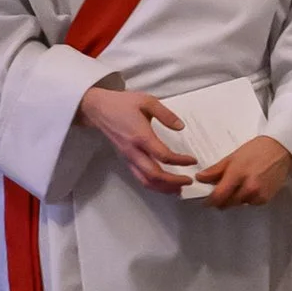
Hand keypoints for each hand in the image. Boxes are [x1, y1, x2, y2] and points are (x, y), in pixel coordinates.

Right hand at [77, 83, 192, 188]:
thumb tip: (181, 127)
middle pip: (154, 174)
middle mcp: (133, 150)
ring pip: (145, 180)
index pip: (163, 155)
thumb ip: (166, 114)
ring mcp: (128, 157)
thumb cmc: (123, 104)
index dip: (180, 161)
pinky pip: (139, 177)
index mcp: (141, 136)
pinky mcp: (125, 160)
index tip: (192, 160)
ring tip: (179, 189)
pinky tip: (163, 185)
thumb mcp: (147, 101)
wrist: (98, 109)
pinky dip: (153, 185)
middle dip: (173, 181)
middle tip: (188, 181)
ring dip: (163, 188)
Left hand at [192, 133, 291, 208]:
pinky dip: (247, 198)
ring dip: (235, 199)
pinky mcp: (266, 198)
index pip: (219, 196)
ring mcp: (258, 194)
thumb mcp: (233, 157)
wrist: (280, 150)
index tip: (207, 201)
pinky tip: (250, 187)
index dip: (210, 201)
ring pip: (239, 204)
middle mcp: (248, 187)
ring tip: (239, 185)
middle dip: (222, 199)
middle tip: (223, 189)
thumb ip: (216, 170)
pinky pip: (250, 203)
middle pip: (227, 203)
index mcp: (237, 174)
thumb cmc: (257, 150)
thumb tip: (200, 178)